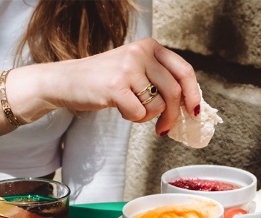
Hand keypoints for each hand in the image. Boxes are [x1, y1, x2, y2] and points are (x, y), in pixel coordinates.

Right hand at [31, 37, 201, 134]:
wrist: (66, 80)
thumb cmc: (102, 79)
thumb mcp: (133, 68)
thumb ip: (158, 78)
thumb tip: (187, 105)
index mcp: (149, 46)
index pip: (184, 71)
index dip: (193, 94)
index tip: (193, 111)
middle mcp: (140, 53)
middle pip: (174, 91)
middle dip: (172, 115)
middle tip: (164, 128)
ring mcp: (127, 69)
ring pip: (158, 104)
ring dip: (148, 116)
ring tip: (132, 110)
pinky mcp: (115, 87)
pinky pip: (139, 113)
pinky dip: (133, 118)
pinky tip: (121, 110)